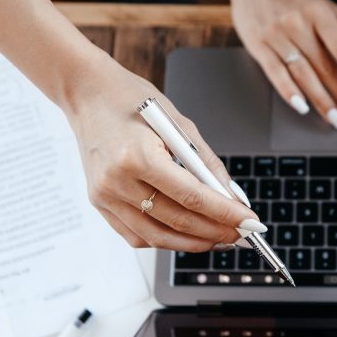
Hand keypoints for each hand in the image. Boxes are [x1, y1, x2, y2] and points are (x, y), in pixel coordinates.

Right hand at [65, 57, 263, 251]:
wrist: (87, 94)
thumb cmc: (131, 100)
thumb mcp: (178, 123)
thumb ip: (206, 163)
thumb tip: (231, 196)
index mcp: (138, 156)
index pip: (191, 197)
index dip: (225, 214)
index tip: (249, 222)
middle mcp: (117, 181)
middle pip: (176, 220)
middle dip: (215, 232)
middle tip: (241, 234)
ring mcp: (104, 196)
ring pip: (157, 236)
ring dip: (193, 242)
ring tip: (219, 239)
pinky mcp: (99, 204)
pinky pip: (136, 235)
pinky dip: (165, 240)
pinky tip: (187, 235)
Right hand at [228, 0, 336, 128]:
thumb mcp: (327, 6)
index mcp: (319, 13)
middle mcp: (298, 24)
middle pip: (324, 67)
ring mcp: (276, 35)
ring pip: (302, 74)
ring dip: (321, 100)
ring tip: (336, 120)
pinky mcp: (257, 45)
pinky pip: (275, 73)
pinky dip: (289, 92)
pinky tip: (302, 107)